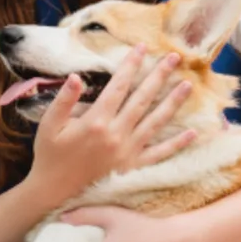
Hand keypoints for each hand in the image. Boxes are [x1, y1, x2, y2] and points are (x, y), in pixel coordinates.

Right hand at [26, 45, 195, 203]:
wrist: (54, 193)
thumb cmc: (49, 157)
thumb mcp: (48, 126)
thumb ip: (63, 100)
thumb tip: (75, 76)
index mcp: (96, 121)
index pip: (118, 86)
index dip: (131, 65)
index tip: (142, 47)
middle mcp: (116, 134)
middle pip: (142, 99)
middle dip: (159, 76)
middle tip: (175, 57)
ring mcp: (127, 151)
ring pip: (155, 121)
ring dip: (173, 102)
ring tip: (188, 85)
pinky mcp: (133, 167)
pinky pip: (159, 154)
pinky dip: (176, 144)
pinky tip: (192, 132)